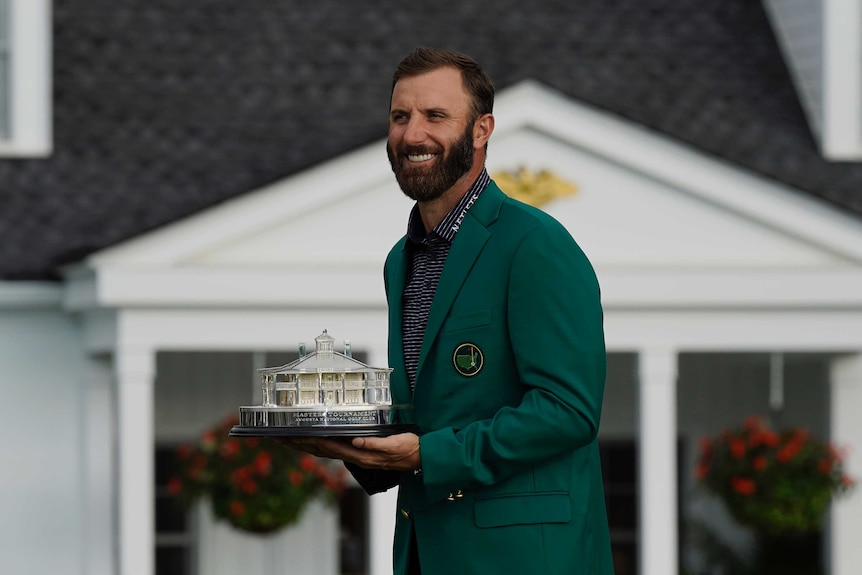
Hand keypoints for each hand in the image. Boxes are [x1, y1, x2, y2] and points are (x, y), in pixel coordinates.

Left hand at [276, 433, 420, 471]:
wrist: (421, 458)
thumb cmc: (409, 448)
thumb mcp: (395, 444)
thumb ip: (375, 444)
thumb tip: (356, 441)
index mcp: (362, 454)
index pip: (330, 447)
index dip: (311, 441)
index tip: (294, 435)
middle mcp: (356, 456)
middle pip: (322, 450)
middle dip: (300, 444)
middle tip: (280, 436)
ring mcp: (358, 456)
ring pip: (325, 451)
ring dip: (306, 446)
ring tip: (289, 439)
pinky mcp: (361, 453)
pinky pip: (334, 450)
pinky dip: (320, 446)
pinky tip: (313, 442)